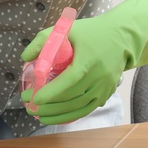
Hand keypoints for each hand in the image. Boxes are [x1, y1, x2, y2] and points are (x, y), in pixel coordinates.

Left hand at [21, 0, 147, 124]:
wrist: (122, 37)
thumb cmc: (91, 32)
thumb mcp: (66, 29)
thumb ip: (43, 41)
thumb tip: (25, 58)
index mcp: (88, 60)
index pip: (69, 81)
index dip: (51, 92)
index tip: (34, 98)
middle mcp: (98, 77)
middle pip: (71, 97)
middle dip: (48, 105)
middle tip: (29, 106)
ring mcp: (104, 88)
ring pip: (78, 107)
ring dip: (57, 114)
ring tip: (38, 114)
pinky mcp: (106, 94)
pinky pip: (86, 109)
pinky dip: (70, 116)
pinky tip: (56, 117)